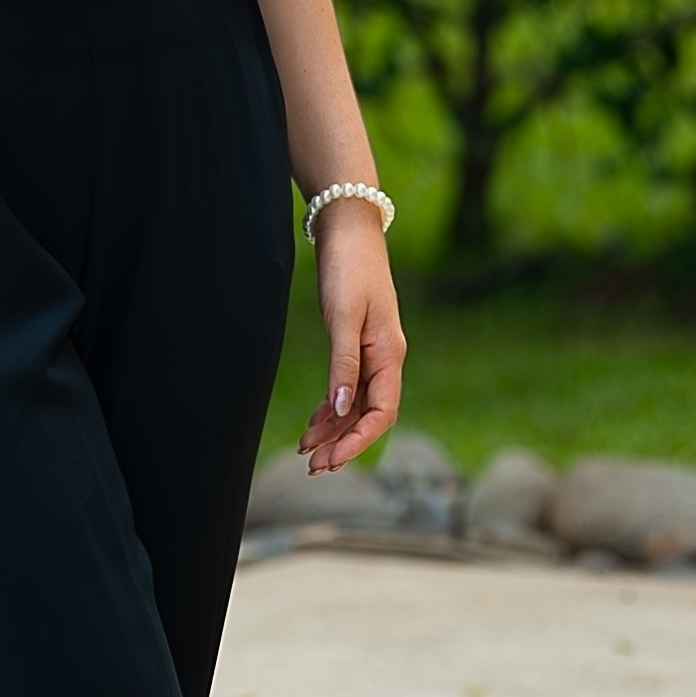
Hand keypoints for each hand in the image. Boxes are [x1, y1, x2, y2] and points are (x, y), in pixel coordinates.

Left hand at [298, 201, 404, 471]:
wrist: (348, 230)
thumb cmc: (349, 269)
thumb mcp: (343, 317)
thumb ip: (344, 364)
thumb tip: (342, 410)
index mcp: (389, 355)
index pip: (382, 412)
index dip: (358, 440)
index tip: (332, 459)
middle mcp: (385, 359)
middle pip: (369, 415)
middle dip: (342, 443)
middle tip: (313, 466)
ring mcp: (372, 353)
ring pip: (356, 405)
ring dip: (334, 429)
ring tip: (306, 451)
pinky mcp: (357, 345)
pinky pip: (348, 388)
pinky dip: (331, 408)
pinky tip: (313, 424)